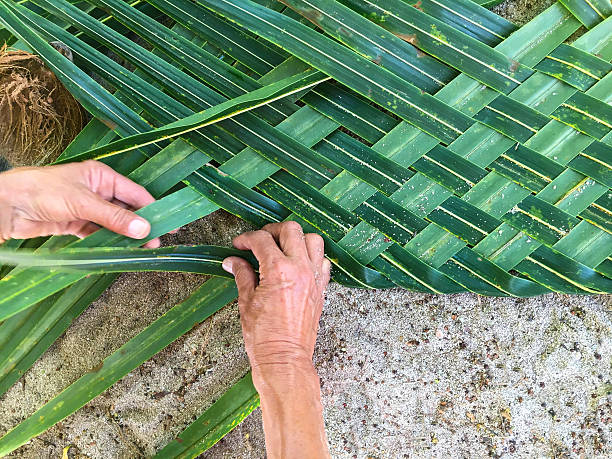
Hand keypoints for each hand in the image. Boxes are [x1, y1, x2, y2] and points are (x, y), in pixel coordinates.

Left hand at [0, 160, 158, 246]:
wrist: (7, 206)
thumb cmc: (42, 191)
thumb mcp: (84, 203)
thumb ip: (115, 218)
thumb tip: (144, 229)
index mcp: (102, 177)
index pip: (136, 194)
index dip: (153, 209)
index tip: (169, 223)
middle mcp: (97, 191)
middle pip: (127, 210)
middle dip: (141, 226)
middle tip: (155, 242)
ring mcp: (87, 208)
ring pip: (114, 224)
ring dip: (126, 236)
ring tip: (140, 249)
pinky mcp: (76, 223)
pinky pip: (99, 233)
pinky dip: (109, 241)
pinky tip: (119, 250)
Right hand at [222, 221, 330, 458]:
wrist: (284, 360)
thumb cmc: (264, 337)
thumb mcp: (246, 302)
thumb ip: (242, 275)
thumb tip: (234, 261)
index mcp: (278, 270)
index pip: (262, 240)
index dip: (246, 239)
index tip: (239, 245)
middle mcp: (300, 269)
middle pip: (291, 230)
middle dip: (272, 231)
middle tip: (260, 241)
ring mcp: (314, 278)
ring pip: (313, 240)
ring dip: (297, 240)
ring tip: (282, 248)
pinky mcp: (321, 290)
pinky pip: (323, 263)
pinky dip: (312, 258)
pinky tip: (298, 265)